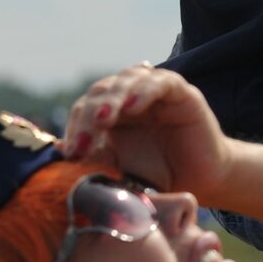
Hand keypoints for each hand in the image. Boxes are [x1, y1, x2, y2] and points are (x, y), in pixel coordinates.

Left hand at [63, 65, 231, 200]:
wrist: (203, 183)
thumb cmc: (162, 176)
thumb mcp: (122, 169)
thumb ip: (96, 157)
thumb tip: (59, 148)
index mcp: (114, 113)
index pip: (86, 107)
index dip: (76, 127)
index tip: (73, 155)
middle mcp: (132, 97)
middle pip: (103, 90)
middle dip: (90, 114)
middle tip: (85, 141)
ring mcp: (157, 93)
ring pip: (128, 78)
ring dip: (114, 97)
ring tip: (105, 119)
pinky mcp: (182, 93)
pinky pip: (161, 81)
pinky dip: (144, 90)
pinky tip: (133, 106)